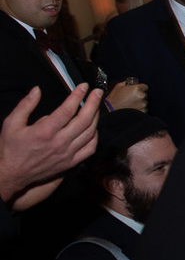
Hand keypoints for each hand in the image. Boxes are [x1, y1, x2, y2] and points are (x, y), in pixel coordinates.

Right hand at [0, 85, 102, 206]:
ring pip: (90, 133)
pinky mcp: (71, 162)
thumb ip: (25, 105)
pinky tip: (94, 127)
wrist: (12, 174)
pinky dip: (95, 136)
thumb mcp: (11, 123)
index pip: (68, 110)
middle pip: (84, 120)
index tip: (84, 86)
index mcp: (45, 131)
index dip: (78, 96)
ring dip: (96, 117)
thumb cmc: (11, 148)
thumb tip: (37, 90)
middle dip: (94, 103)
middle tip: (98, 92)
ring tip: (97, 105)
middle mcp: (59, 142)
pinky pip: (90, 148)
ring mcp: (67, 153)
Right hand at [106, 79, 147, 111]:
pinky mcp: (142, 111)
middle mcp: (141, 96)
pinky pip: (144, 109)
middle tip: (132, 98)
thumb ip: (127, 83)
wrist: (111, 109)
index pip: (145, 87)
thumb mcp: (119, 86)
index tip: (139, 90)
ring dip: (140, 102)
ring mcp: (142, 104)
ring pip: (144, 102)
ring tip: (131, 103)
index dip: (141, 88)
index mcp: (136, 89)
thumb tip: (130, 83)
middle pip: (144, 94)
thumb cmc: (114, 99)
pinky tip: (132, 108)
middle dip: (139, 95)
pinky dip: (140, 109)